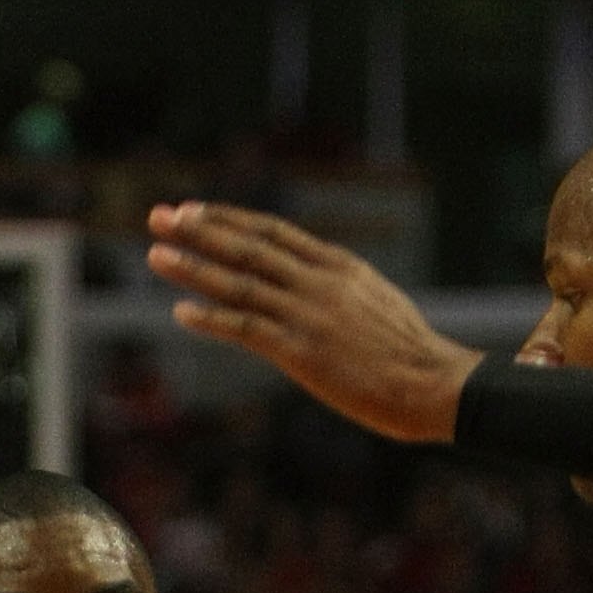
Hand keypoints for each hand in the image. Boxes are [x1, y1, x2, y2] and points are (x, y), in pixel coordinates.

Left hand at [146, 201, 480, 443]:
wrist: (434, 383)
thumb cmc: (409, 354)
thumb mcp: (376, 304)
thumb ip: (341, 292)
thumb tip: (320, 288)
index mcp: (337, 266)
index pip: (273, 232)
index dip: (229, 219)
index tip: (194, 210)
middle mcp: (318, 282)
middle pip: (248, 247)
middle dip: (200, 230)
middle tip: (159, 216)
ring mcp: (308, 315)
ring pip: (240, 283)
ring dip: (194, 268)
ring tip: (157, 255)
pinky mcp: (302, 352)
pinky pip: (247, 330)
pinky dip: (212, 319)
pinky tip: (181, 313)